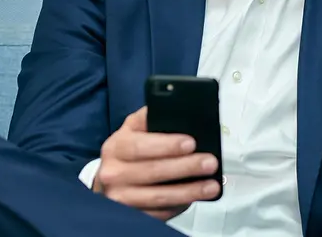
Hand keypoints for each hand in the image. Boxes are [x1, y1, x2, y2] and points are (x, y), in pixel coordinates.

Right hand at [93, 106, 220, 220]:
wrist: (110, 177)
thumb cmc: (128, 149)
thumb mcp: (134, 128)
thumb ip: (151, 118)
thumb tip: (179, 107)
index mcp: (116, 146)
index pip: (140, 145)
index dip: (167, 145)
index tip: (191, 142)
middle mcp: (113, 172)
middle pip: (153, 171)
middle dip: (186, 167)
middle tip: (210, 162)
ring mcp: (120, 197)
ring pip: (158, 196)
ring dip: (188, 191)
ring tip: (211, 185)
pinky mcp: (129, 215)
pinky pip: (158, 213)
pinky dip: (178, 206)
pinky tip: (194, 198)